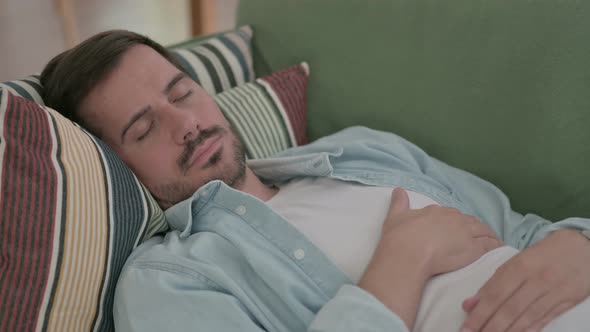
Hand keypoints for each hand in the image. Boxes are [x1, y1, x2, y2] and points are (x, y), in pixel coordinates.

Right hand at [381, 187, 501, 275]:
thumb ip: (399, 203)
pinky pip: (490, 245)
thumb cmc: (399, 237)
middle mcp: (453, 219)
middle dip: (474, 228)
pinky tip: (499, 250)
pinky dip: (495, 246)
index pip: (452, 215)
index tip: (457, 229)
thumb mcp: (395, 217)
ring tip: (492, 243)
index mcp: (437, 211)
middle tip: (476, 237)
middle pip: (470, 222)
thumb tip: (398, 190)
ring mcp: (465, 233)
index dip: (456, 223)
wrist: (407, 254)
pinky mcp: (474, 248)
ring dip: (488, 236)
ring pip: (482, 231)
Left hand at [460, 229, 589, 331]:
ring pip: (525, 317)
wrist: (582, 247)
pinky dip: (528, 330)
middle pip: (509, 308)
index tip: (466, 326)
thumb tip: (469, 304)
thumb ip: (493, 283)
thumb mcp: (516, 261)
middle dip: (489, 326)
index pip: (495, 294)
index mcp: (520, 266)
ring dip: (506, 331)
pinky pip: (544, 319)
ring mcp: (553, 292)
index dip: (479, 313)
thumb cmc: (543, 254)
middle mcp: (536, 279)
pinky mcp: (567, 301)